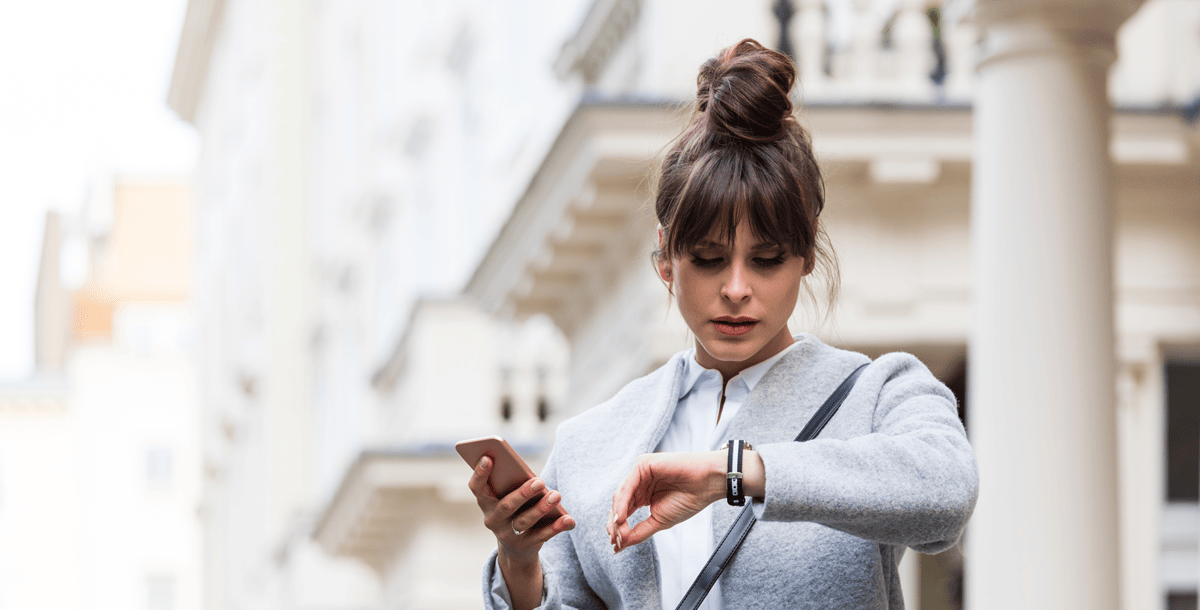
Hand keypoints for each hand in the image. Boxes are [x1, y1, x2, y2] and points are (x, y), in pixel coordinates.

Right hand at [467, 456, 575, 564]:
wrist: (515, 547)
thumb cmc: (513, 508)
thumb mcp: (507, 496)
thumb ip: (512, 483)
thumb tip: (532, 475)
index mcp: (485, 502)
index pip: (476, 487)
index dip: (479, 473)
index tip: (488, 457)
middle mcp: (493, 520)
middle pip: (506, 506)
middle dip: (523, 493)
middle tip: (539, 481)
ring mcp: (508, 535)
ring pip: (525, 521)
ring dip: (542, 508)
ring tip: (557, 495)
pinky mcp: (526, 546)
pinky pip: (542, 535)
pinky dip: (557, 527)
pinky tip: (569, 519)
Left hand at [606, 451, 725, 551]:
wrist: (707, 484)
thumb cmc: (689, 499)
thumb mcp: (660, 521)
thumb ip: (640, 531)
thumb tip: (621, 544)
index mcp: (643, 494)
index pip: (624, 511)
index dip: (618, 528)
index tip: (616, 547)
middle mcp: (639, 483)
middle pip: (618, 504)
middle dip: (614, 524)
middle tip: (616, 541)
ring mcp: (640, 473)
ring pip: (620, 496)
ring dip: (616, 516)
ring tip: (619, 533)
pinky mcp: (642, 464)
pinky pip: (627, 486)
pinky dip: (622, 503)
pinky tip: (621, 518)